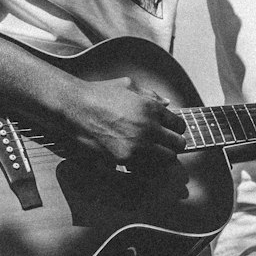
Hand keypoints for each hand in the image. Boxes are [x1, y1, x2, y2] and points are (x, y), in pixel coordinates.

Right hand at [69, 76, 186, 168]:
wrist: (75, 108)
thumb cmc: (99, 94)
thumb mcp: (128, 86)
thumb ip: (151, 95)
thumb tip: (167, 103)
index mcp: (152, 108)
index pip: (180, 125)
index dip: (176, 128)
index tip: (171, 131)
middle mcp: (149, 127)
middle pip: (178, 144)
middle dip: (173, 144)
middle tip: (166, 144)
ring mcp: (138, 145)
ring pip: (166, 159)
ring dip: (162, 157)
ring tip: (154, 153)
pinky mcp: (125, 159)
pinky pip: (147, 168)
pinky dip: (147, 166)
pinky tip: (140, 158)